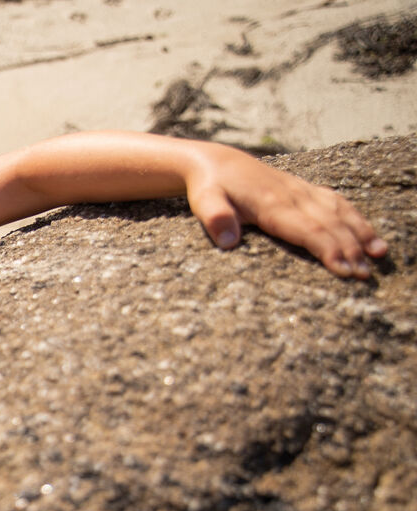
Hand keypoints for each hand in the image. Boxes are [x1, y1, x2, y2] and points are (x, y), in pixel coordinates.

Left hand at [185, 143, 387, 277]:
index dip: (328, 249)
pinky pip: (336, 202)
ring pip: (339, 211)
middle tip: (365, 275)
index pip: (307, 229)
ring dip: (361, 232)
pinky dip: (355, 217)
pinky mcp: (304, 189)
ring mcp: (302, 191)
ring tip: (379, 254)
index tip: (344, 269)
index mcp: (272, 204)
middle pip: (329, 224)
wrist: (216, 161)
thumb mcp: (204, 201)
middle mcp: (293, 196)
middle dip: (350, 249)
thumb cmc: (210, 186)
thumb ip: (215, 217)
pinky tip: (367, 233)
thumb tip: (227, 241)